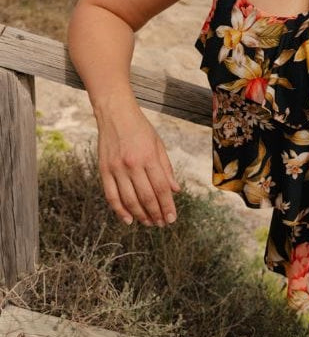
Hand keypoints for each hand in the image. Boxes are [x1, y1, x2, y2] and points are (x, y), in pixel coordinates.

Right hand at [96, 97, 180, 226]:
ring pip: (129, 200)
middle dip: (155, 213)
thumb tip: (175, 190)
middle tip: (161, 223)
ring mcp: (116, 168)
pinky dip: (119, 210)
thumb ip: (166, 168)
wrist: (115, 113)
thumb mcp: (158, 144)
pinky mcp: (104, 170)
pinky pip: (111, 196)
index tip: (171, 218)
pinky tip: (128, 219)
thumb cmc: (140, 128)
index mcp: (148, 156)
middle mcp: (132, 164)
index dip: (167, 205)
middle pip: (146, 196)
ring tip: (148, 223)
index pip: (161, 187)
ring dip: (140, 215)